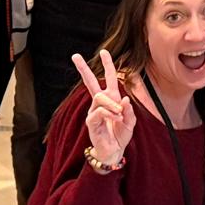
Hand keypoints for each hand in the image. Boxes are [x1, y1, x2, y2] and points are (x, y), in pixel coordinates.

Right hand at [74, 49, 136, 168]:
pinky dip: (110, 113)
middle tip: (75, 56)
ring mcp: (94, 111)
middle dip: (83, 68)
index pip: (108, 79)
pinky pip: (99, 111)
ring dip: (112, 104)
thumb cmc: (120, 135)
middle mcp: (100, 103)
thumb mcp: (130, 122)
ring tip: (119, 114)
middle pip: (90, 82)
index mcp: (111, 99)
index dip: (107, 65)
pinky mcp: (91, 121)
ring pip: (100, 97)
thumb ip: (129, 110)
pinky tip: (116, 118)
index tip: (103, 52)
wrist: (114, 152)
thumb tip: (125, 98)